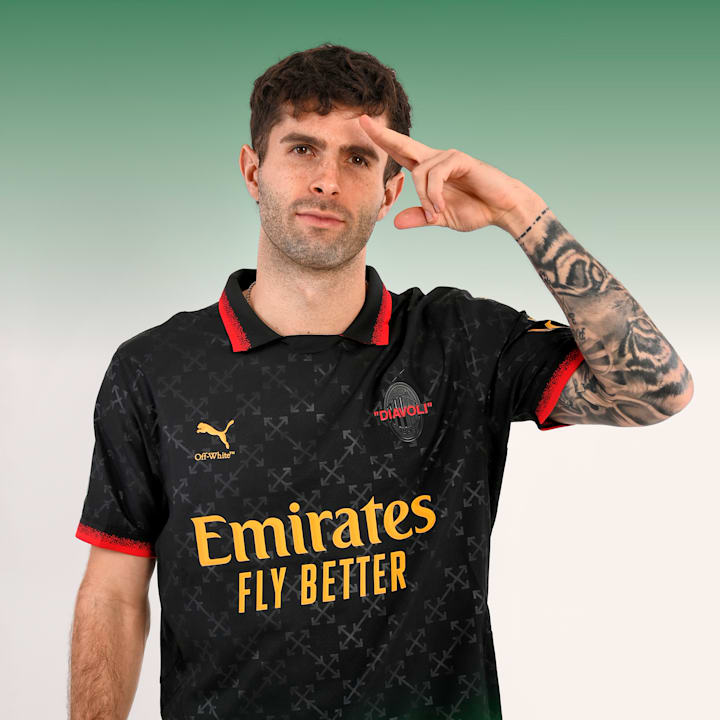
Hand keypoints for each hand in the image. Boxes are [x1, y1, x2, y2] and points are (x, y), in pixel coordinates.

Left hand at [358, 113, 536, 232]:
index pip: (401, 153)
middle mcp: (436, 159)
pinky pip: (435, 175)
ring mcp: (448, 157)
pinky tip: (441, 208)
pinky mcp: (460, 159)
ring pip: (420, 173)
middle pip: (404, 144)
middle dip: (382, 134)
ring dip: (424, 198)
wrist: (503, 209)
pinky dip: (434, 195)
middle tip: (361, 121)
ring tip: (435, 214)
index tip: (363, 127)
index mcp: (429, 171)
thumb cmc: (476, 210)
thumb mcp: (441, 218)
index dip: (383, 141)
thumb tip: (396, 222)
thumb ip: (420, 218)